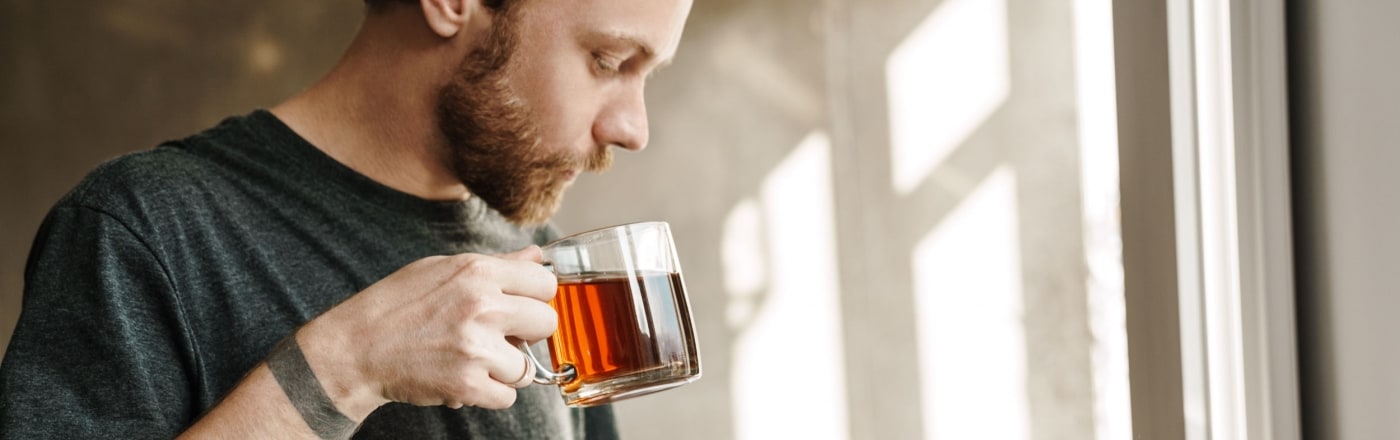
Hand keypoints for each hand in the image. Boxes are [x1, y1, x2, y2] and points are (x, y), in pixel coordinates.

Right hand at [296, 245, 557, 417]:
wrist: (355, 349)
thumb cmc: (397, 305)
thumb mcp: (444, 269)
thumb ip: (497, 264)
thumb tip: (537, 257)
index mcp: (478, 272)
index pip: (546, 283)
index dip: (535, 298)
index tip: (521, 306)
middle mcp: (482, 307)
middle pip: (547, 323)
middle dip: (528, 333)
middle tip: (502, 336)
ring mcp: (476, 348)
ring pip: (527, 366)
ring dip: (506, 368)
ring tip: (475, 359)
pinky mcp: (467, 385)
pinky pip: (507, 396)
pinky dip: (489, 393)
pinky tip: (465, 377)